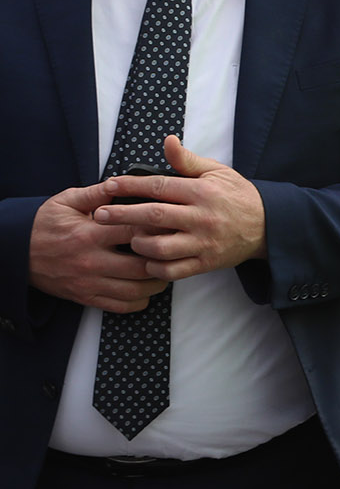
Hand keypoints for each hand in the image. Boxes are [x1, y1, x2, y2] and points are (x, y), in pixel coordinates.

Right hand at [27, 182, 169, 311]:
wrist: (16, 251)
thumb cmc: (45, 224)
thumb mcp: (67, 201)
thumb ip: (98, 193)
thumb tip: (123, 182)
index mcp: (90, 234)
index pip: (135, 233)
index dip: (159, 229)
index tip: (172, 225)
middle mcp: (92, 261)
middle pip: (142, 266)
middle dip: (164, 259)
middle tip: (175, 251)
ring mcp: (89, 282)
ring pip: (136, 290)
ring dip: (157, 282)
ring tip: (166, 269)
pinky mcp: (86, 297)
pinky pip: (121, 306)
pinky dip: (140, 301)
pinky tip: (146, 288)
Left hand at [93, 136, 266, 280]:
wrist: (267, 226)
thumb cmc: (237, 196)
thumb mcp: (216, 172)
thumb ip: (187, 161)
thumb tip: (167, 140)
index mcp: (202, 192)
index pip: (159, 186)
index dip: (130, 185)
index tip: (109, 185)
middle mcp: (202, 218)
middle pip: (153, 216)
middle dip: (121, 215)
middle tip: (99, 215)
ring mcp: (204, 242)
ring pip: (160, 247)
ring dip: (139, 243)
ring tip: (129, 238)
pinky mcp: (206, 263)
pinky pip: (173, 270)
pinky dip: (155, 267)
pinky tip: (147, 259)